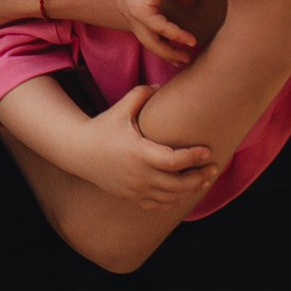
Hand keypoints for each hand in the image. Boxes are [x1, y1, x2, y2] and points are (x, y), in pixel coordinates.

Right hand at [77, 82, 216, 210]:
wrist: (78, 151)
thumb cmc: (103, 127)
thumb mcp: (121, 109)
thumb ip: (142, 94)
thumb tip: (164, 85)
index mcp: (139, 153)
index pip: (174, 161)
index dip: (194, 158)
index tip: (208, 151)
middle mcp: (139, 175)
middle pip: (178, 184)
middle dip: (199, 177)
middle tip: (213, 168)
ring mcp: (135, 189)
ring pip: (171, 198)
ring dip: (190, 190)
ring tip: (203, 179)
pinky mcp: (131, 197)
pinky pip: (158, 205)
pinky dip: (174, 201)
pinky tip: (183, 191)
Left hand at [116, 0, 202, 61]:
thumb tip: (190, 4)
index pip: (145, 26)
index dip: (163, 39)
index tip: (180, 48)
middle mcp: (127, 6)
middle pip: (145, 38)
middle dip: (165, 51)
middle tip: (183, 61)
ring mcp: (130, 8)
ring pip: (149, 39)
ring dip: (169, 50)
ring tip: (187, 57)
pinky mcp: (138, 7)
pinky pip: (158, 29)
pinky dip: (174, 36)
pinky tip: (190, 40)